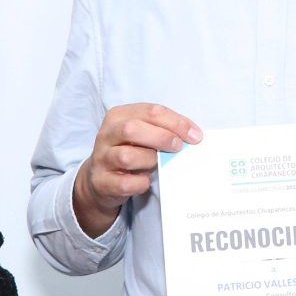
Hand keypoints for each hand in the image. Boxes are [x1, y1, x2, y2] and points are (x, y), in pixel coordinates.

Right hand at [73, 103, 201, 236]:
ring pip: (126, 156)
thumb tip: (193, 136)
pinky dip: (140, 183)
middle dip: (161, 137)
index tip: (195, 136)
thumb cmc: (130, 152)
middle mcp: (107, 134)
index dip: (176, 123)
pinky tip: (146, 181)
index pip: (150, 111)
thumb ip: (162, 130)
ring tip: (158, 164)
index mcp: (119, 116)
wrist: (100, 181)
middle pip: (132, 129)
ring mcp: (102, 159)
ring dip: (149, 160)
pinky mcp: (102, 182)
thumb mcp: (143, 134)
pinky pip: (124, 183)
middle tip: (178, 147)